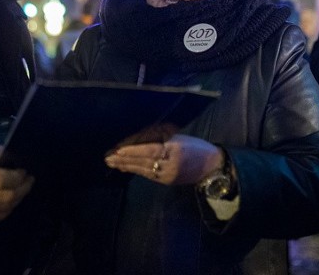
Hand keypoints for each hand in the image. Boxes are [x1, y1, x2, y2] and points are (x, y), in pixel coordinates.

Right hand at [0, 140, 34, 221]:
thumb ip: (1, 153)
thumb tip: (19, 162)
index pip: (1, 180)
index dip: (18, 177)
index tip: (24, 171)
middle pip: (6, 197)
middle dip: (23, 189)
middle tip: (29, 180)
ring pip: (3, 209)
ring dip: (18, 199)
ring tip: (23, 188)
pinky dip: (8, 209)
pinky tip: (12, 198)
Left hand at [104, 134, 223, 185]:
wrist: (211, 167)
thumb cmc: (196, 147)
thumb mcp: (180, 137)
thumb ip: (161, 137)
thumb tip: (138, 137)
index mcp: (175, 149)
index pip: (150, 150)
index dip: (133, 150)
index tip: (117, 149)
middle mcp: (170, 164)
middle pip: (143, 161)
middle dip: (124, 159)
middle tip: (107, 157)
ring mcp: (167, 175)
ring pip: (142, 170)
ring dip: (125, 166)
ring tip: (111, 162)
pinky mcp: (166, 182)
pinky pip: (147, 175)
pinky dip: (134, 170)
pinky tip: (125, 168)